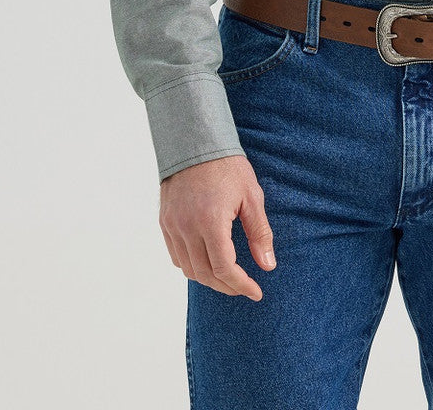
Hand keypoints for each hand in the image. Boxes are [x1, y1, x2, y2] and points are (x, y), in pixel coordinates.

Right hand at [159, 154, 275, 300]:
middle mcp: (187, 228)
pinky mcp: (165, 222)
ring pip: (188, 269)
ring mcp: (173, 226)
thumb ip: (260, 233)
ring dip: (209, 279)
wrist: (196, 141)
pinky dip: (192, 266)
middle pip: (206, 275)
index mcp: (211, 222)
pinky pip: (176, 256)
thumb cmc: (227, 166)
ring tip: (229, 277)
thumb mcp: (251, 196)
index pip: (224, 269)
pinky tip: (207, 262)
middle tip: (245, 287)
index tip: (256, 292)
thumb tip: (268, 266)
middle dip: (227, 286)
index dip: (241, 285)